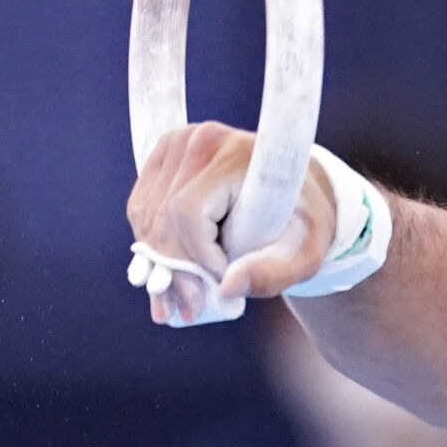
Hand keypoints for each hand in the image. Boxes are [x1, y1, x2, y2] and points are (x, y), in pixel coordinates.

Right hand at [125, 121, 334, 324]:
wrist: (299, 193)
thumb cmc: (304, 223)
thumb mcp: (305, 254)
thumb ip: (272, 274)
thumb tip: (228, 289)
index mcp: (241, 154)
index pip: (189, 211)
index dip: (196, 256)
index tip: (219, 285)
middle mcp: (204, 138)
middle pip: (164, 215)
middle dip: (175, 269)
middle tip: (191, 308)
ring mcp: (179, 142)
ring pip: (147, 214)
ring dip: (159, 262)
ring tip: (180, 299)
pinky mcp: (165, 154)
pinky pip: (142, 207)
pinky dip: (151, 244)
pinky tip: (168, 276)